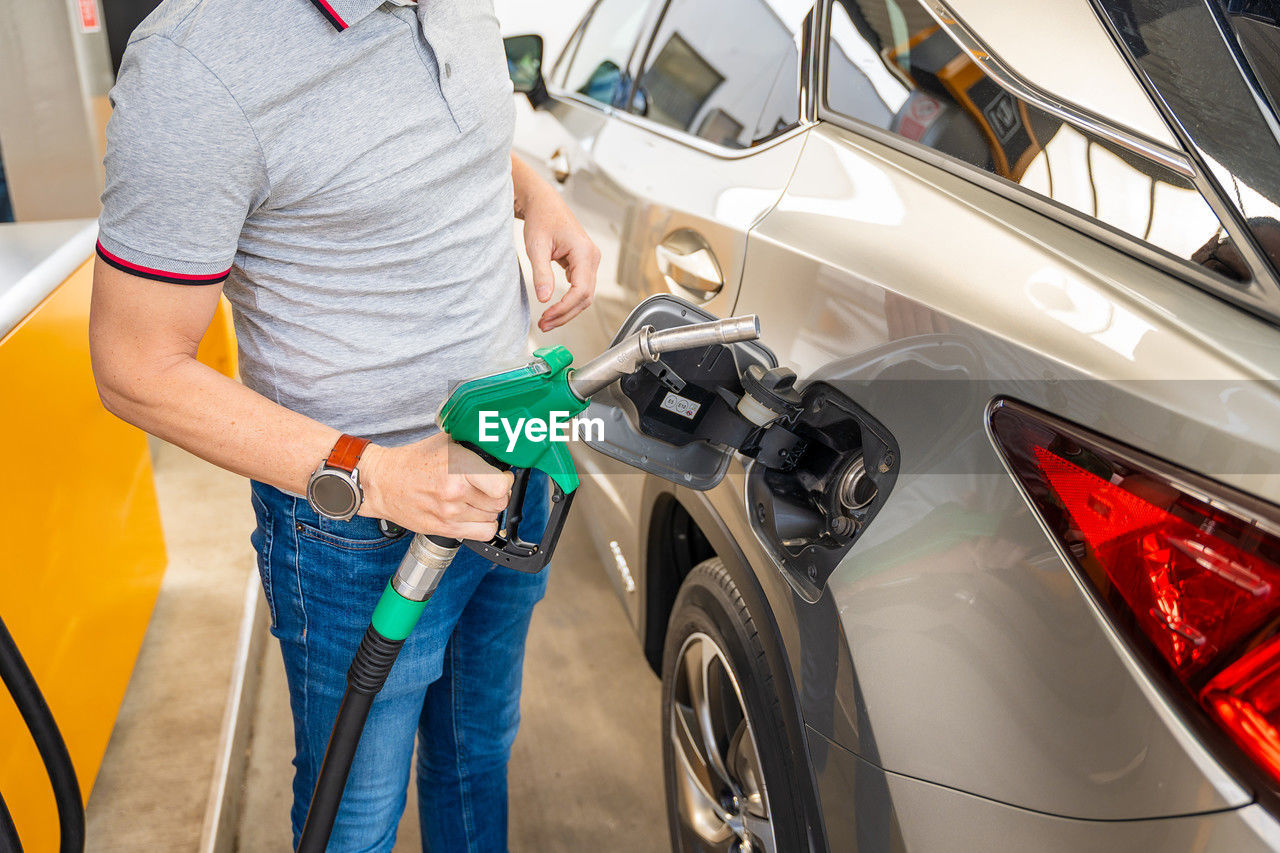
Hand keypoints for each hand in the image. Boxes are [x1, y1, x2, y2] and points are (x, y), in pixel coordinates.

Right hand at [358, 434, 513, 539]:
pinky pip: (483, 533)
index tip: (501, 476)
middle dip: (499, 493)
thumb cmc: (413, 461)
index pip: (501, 485)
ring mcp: (450, 513)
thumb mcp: (446, 442)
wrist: (383, 482)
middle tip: (488, 486)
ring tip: (476, 498)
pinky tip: (474, 514)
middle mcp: (455, 492)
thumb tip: (498, 446)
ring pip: (492, 517)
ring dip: (488, 508)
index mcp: (458, 467)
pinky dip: (484, 525)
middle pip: (500, 502)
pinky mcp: (445, 529)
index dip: (506, 480)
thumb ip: (473, 445)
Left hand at [521, 187, 600, 331]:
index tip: (546, 316)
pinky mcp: (583, 265)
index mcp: (584, 253)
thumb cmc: (542, 219)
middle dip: (565, 314)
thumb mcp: (536, 246)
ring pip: (584, 296)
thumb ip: (541, 273)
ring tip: (546, 321)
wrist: (545, 204)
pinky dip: (568, 302)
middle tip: (544, 325)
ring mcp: (589, 262)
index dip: (564, 308)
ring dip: (567, 311)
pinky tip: (553, 309)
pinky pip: (580, 289)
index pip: (580, 290)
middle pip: (585, 298)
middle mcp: (592, 258)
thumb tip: (545, 298)